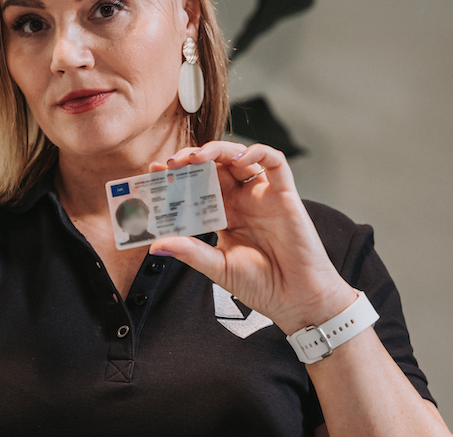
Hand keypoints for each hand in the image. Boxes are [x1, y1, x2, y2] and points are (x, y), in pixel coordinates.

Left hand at [148, 141, 357, 334]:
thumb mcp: (218, 267)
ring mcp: (262, 195)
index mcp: (224, 215)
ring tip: (196, 157)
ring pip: (239, 158)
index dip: (176, 177)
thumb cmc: (262, 286)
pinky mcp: (285, 195)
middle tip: (172, 163)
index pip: (196, 186)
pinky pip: (276, 163)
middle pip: (214, 167)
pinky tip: (240, 158)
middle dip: (191, 159)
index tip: (154, 172)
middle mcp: (242, 200)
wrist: (298, 301)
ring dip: (217, 151)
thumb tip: (155, 244)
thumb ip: (190, 252)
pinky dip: (258, 152)